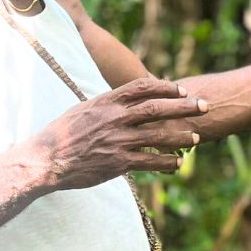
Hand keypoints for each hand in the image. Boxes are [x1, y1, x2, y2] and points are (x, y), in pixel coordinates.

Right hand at [22, 77, 210, 191]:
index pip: (142, 87)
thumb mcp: (83, 110)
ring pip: (158, 136)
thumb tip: (122, 98)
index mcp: (106, 102)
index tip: (182, 89)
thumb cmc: (61, 135)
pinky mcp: (118, 163)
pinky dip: (167, 162)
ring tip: (196, 138)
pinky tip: (178, 163)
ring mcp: (117, 141)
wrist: (45, 161)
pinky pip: (150, 162)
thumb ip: (106, 104)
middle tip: (205, 106)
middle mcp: (114, 119)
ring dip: (180, 136)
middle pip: (156, 108)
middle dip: (184, 106)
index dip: (165, 87)